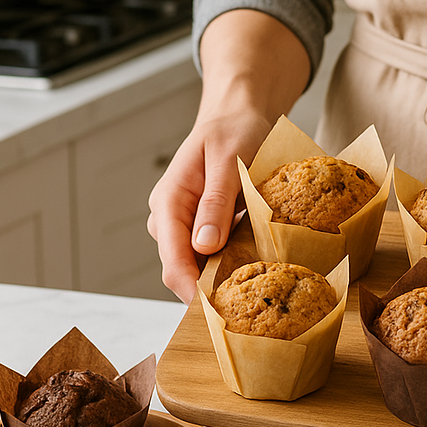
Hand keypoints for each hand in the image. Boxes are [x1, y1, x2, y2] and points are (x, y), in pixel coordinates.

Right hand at [148, 109, 272, 303]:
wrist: (238, 115)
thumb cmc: (234, 130)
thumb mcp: (229, 161)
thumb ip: (216, 203)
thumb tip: (204, 246)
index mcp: (169, 201)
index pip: (172, 259)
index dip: (192, 289)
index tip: (217, 311)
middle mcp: (170, 218)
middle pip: (183, 269)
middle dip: (210, 288)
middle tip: (247, 308)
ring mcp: (186, 224)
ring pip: (199, 265)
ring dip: (224, 277)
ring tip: (256, 288)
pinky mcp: (204, 226)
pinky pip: (214, 254)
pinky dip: (232, 262)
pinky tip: (257, 264)